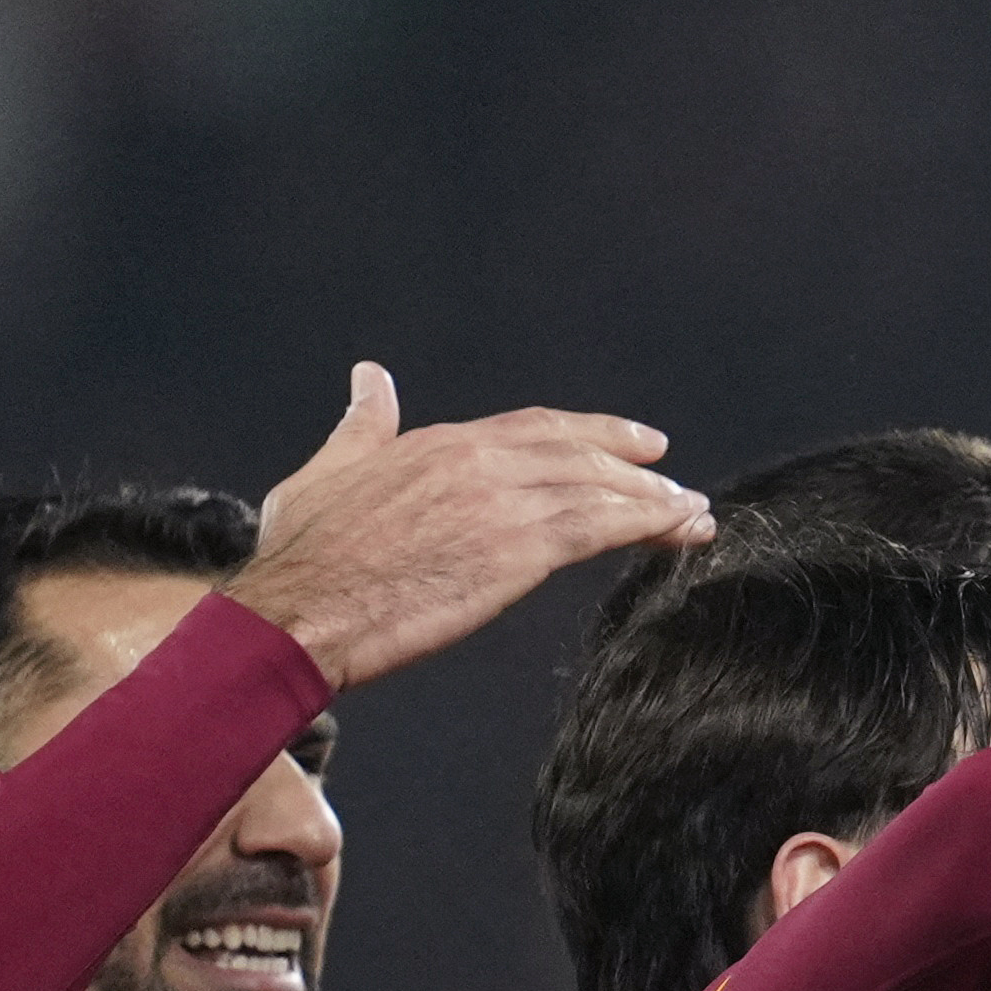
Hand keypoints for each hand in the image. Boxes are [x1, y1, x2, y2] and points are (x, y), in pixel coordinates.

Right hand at [233, 363, 714, 691]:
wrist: (298, 611)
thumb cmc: (302, 558)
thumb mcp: (326, 470)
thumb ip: (362, 426)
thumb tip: (370, 378)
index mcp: (438, 444)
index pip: (532, 428)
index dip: (585, 433)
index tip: (625, 441)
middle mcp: (477, 461)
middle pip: (577, 450)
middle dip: (632, 462)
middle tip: (671, 474)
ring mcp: (501, 502)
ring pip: (599, 489)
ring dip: (654, 500)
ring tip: (691, 514)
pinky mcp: (517, 550)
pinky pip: (602, 527)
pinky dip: (651, 523)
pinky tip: (682, 530)